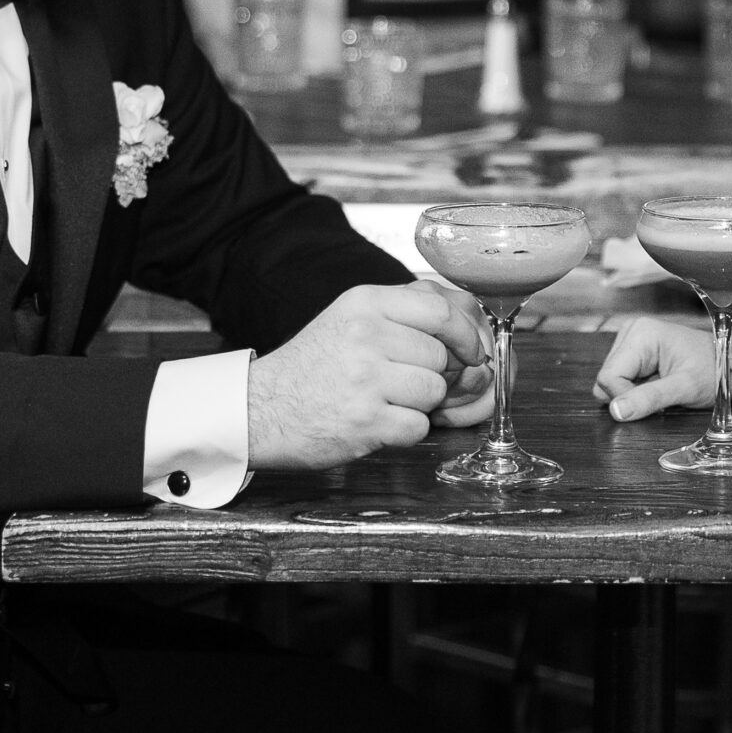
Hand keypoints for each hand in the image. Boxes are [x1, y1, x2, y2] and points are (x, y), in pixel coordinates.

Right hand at [248, 282, 491, 468]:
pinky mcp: (365, 420)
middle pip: (442, 356)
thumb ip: (406, 312)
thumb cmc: (315, 365)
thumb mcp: (353, 318)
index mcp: (366, 302)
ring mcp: (365, 378)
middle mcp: (365, 335)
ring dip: (420, 404)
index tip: (471, 351)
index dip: (466, 334)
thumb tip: (471, 321)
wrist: (260, 408)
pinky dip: (406, 430)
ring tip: (386, 401)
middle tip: (407, 383)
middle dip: (436, 375)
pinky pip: (418, 426)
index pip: (441, 310)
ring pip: (435, 391)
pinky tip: (377, 420)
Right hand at [593, 312, 731, 421]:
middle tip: (661, 396)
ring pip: (611, 381)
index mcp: (641, 333)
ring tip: (662, 389)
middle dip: (629, 395)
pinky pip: (621, 379)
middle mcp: (632, 332)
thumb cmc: (715, 371)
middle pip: (606, 378)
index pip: (608, 376)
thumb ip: (648, 398)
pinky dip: (637, 389)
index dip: (624, 398)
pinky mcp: (636, 352)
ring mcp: (633, 341)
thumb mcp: (684, 388)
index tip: (653, 404)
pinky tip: (658, 386)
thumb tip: (615, 411)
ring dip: (633, 393)